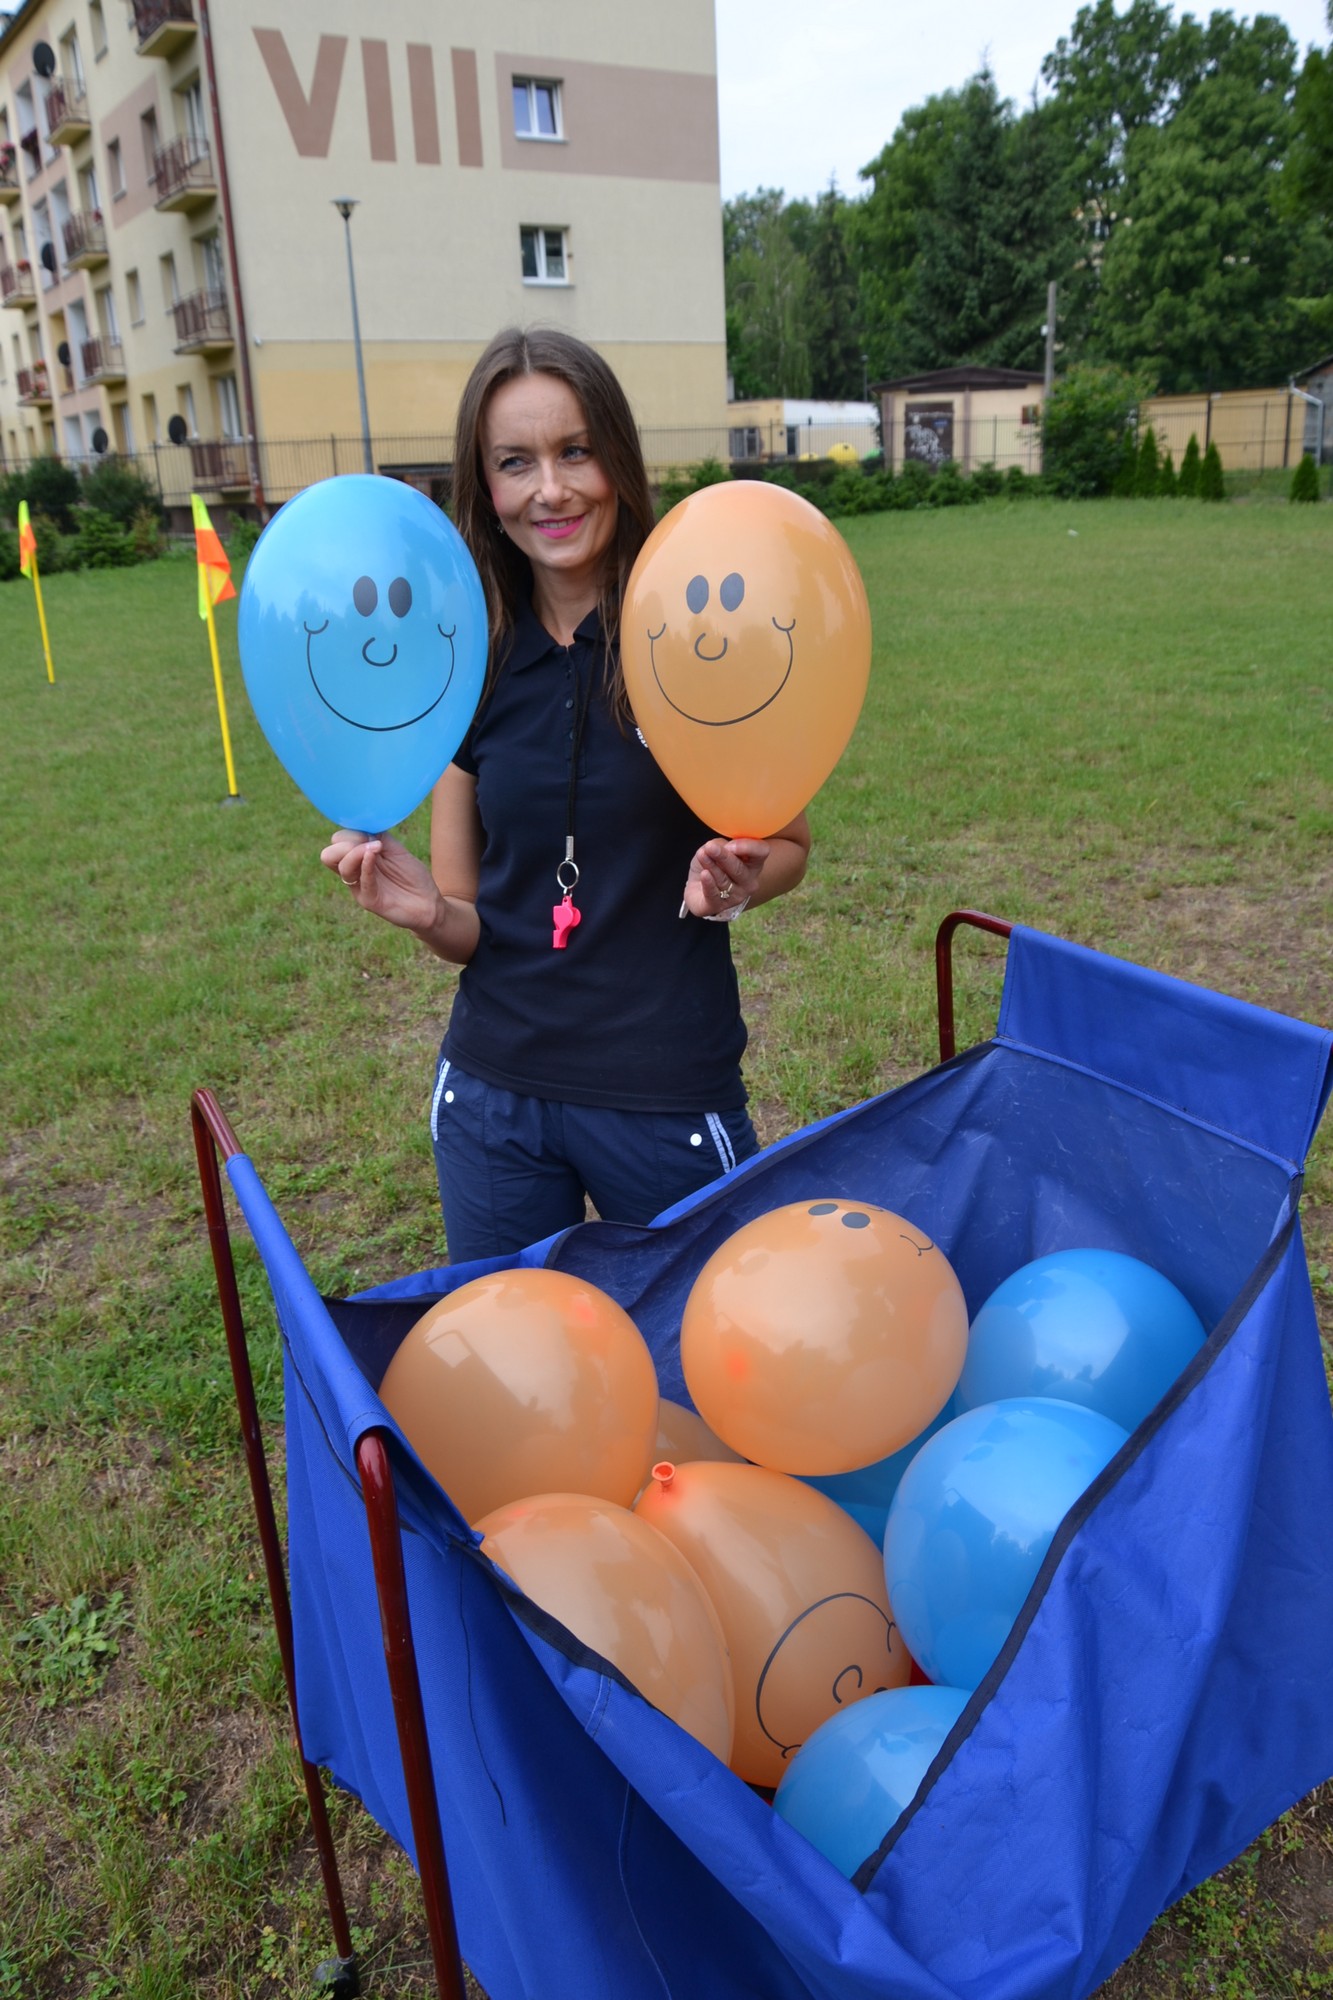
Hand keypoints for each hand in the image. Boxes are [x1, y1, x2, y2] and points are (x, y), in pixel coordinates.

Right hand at [320, 828, 443, 934]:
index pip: (337, 841)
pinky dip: (366, 864)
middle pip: (328, 855)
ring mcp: (360, 887)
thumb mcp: (396, 850)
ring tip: (378, 847)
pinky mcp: (369, 901)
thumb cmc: (412, 876)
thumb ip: (379, 837)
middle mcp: (354, 873)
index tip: (370, 832)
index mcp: (357, 859)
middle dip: (345, 842)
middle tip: (368, 842)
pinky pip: (361, 881)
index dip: (350, 832)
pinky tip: (374, 853)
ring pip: (340, 866)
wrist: (429, 903)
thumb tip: (363, 825)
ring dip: (357, 851)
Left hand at [681, 837, 769, 919]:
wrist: (697, 885)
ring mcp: (735, 896)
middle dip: (724, 857)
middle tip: (711, 847)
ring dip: (711, 865)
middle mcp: (749, 882)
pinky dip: (709, 884)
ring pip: (723, 880)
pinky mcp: (718, 906)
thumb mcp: (718, 847)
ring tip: (701, 854)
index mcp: (754, 863)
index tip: (730, 844)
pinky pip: (714, 895)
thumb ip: (722, 845)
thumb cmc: (713, 863)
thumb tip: (721, 848)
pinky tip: (704, 874)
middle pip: (739, 869)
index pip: (761, 852)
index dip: (748, 847)